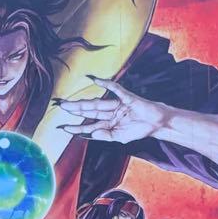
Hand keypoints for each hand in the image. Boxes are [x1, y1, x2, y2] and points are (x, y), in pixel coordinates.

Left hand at [55, 75, 170, 143]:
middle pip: (88, 111)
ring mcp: (117, 104)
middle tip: (60, 106)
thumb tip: (91, 134)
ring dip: (82, 103)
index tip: (63, 128)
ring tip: (68, 103)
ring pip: (97, 103)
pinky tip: (95, 80)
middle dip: (74, 110)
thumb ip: (106, 136)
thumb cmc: (140, 130)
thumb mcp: (120, 138)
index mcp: (107, 123)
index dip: (76, 127)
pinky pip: (115, 89)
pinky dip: (106, 84)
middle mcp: (109, 113)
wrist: (157, 124)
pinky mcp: (127, 98)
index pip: (89, 125)